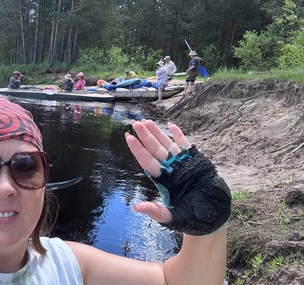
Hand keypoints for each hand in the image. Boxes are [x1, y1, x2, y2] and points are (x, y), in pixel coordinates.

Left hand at [125, 120, 231, 234]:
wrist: (213, 219)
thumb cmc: (190, 220)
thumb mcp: (171, 217)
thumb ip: (155, 211)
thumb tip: (135, 207)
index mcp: (163, 181)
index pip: (147, 162)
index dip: (138, 150)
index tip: (129, 138)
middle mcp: (171, 170)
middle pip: (155, 149)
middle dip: (145, 136)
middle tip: (134, 123)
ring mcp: (183, 165)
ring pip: (167, 145)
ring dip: (158, 133)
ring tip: (146, 121)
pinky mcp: (196, 162)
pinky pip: (186, 146)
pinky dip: (180, 136)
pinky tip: (172, 126)